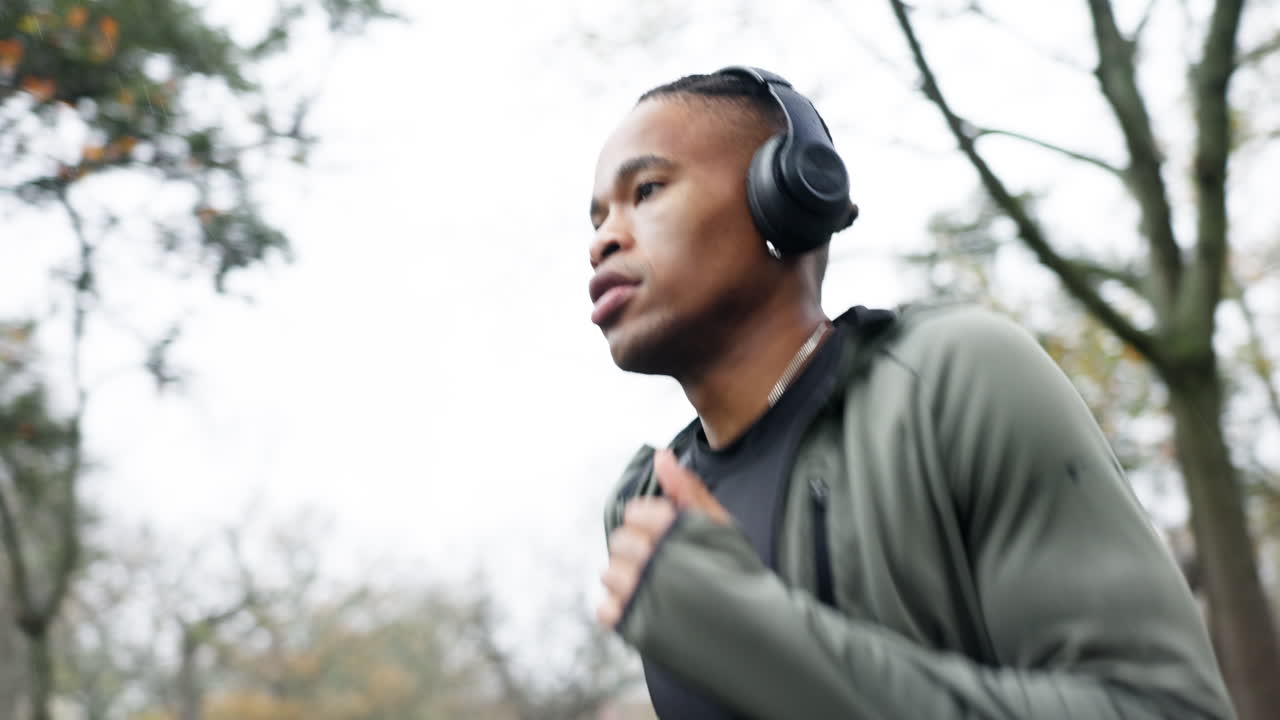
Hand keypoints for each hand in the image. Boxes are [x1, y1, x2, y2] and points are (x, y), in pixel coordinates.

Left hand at [597, 449, 730, 628]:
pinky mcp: (639, 629)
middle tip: (667, 565)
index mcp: (677, 529)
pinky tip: (649, 609)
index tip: (671, 539)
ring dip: (627, 580)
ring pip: (609, 574)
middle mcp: (657, 559)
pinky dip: (621, 610)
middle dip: (638, 550)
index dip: (652, 524)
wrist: (760, 637)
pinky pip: (605, 610)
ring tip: (659, 589)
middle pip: (619, 542)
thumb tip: (661, 455)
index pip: (635, 513)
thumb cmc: (742, 575)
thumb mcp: (721, 526)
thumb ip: (686, 489)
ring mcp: (645, 595)